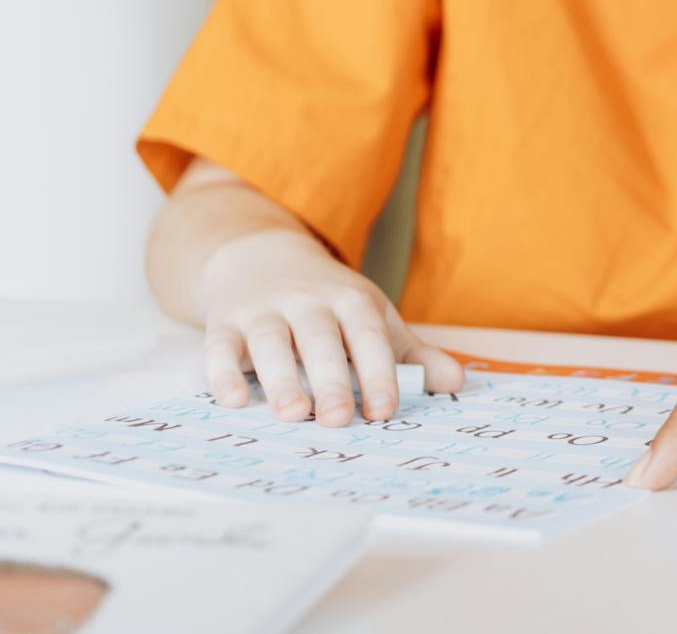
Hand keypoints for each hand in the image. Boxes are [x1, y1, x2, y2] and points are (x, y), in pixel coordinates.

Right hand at [196, 227, 463, 424]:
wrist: (263, 257)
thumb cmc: (330, 303)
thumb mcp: (373, 317)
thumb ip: (411, 355)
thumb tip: (456, 382)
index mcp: (352, 301)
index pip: (369, 337)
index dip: (378, 373)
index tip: (385, 410)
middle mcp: (308, 302)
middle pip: (321, 340)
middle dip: (331, 379)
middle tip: (337, 419)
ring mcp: (264, 311)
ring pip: (271, 342)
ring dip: (280, 378)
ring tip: (292, 414)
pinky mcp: (226, 323)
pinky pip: (220, 346)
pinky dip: (223, 372)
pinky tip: (234, 400)